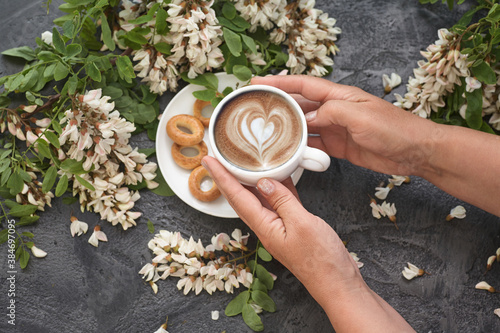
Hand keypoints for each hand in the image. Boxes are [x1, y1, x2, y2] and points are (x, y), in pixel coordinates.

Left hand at [201, 157, 357, 302]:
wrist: (336, 282)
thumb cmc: (321, 259)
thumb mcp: (302, 224)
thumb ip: (282, 201)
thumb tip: (264, 182)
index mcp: (264, 226)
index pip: (236, 196)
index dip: (221, 176)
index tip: (208, 160)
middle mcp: (267, 226)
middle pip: (241, 197)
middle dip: (227, 177)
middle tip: (217, 158)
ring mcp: (278, 227)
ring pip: (259, 198)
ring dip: (248, 180)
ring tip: (240, 162)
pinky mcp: (291, 226)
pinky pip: (277, 201)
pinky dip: (275, 187)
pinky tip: (277, 175)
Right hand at [252, 75, 437, 175]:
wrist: (415, 152)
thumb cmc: (395, 129)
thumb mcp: (361, 117)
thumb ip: (332, 113)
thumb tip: (308, 119)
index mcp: (340, 96)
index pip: (303, 85)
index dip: (280, 83)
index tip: (259, 83)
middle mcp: (335, 110)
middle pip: (300, 105)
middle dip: (278, 105)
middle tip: (256, 109)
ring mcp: (336, 129)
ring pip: (304, 127)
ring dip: (287, 130)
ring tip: (266, 133)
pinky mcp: (338, 147)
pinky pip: (314, 146)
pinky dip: (301, 149)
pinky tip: (290, 153)